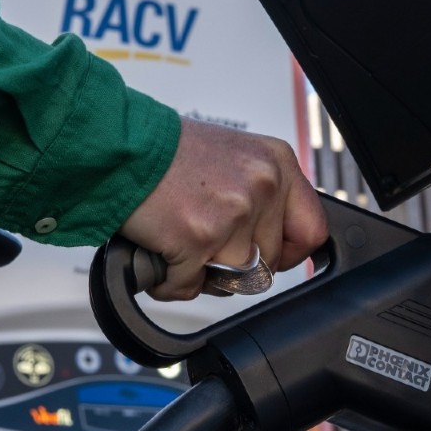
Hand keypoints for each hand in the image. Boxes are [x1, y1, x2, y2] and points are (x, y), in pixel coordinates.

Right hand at [118, 116, 327, 299]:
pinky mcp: (198, 238)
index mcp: (277, 163)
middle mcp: (262, 185)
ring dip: (201, 273)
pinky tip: (159, 252)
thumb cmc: (164, 151)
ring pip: (232, 278)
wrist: (117, 144)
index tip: (269, 256)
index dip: (289, 254)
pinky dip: (169, 281)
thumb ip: (260, 193)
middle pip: (268, 263)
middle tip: (203, 243)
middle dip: (234, 265)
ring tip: (179, 243)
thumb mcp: (233, 157)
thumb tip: (274, 239)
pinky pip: (190, 286)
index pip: (312, 230)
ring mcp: (232, 213)